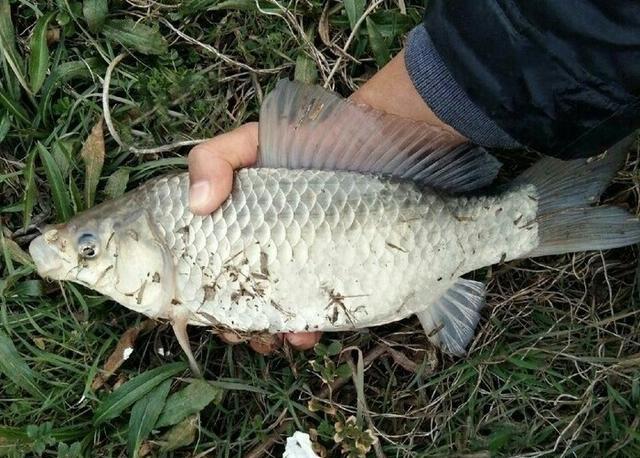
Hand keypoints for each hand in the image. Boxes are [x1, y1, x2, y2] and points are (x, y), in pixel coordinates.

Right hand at [188, 122, 321, 353]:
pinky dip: (312, 328)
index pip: (212, 263)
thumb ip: (215, 158)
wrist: (388, 141)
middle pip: (244, 293)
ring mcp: (307, 260)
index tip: (202, 310)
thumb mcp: (254, 141)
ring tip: (278, 339)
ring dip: (274, 332)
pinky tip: (308, 334)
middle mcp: (272, 245)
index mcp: (242, 222)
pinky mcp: (341, 269)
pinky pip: (323, 307)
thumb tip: (196, 205)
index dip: (202, 292)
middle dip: (239, 321)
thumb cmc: (316, 137)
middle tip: (243, 332)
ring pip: (282, 308)